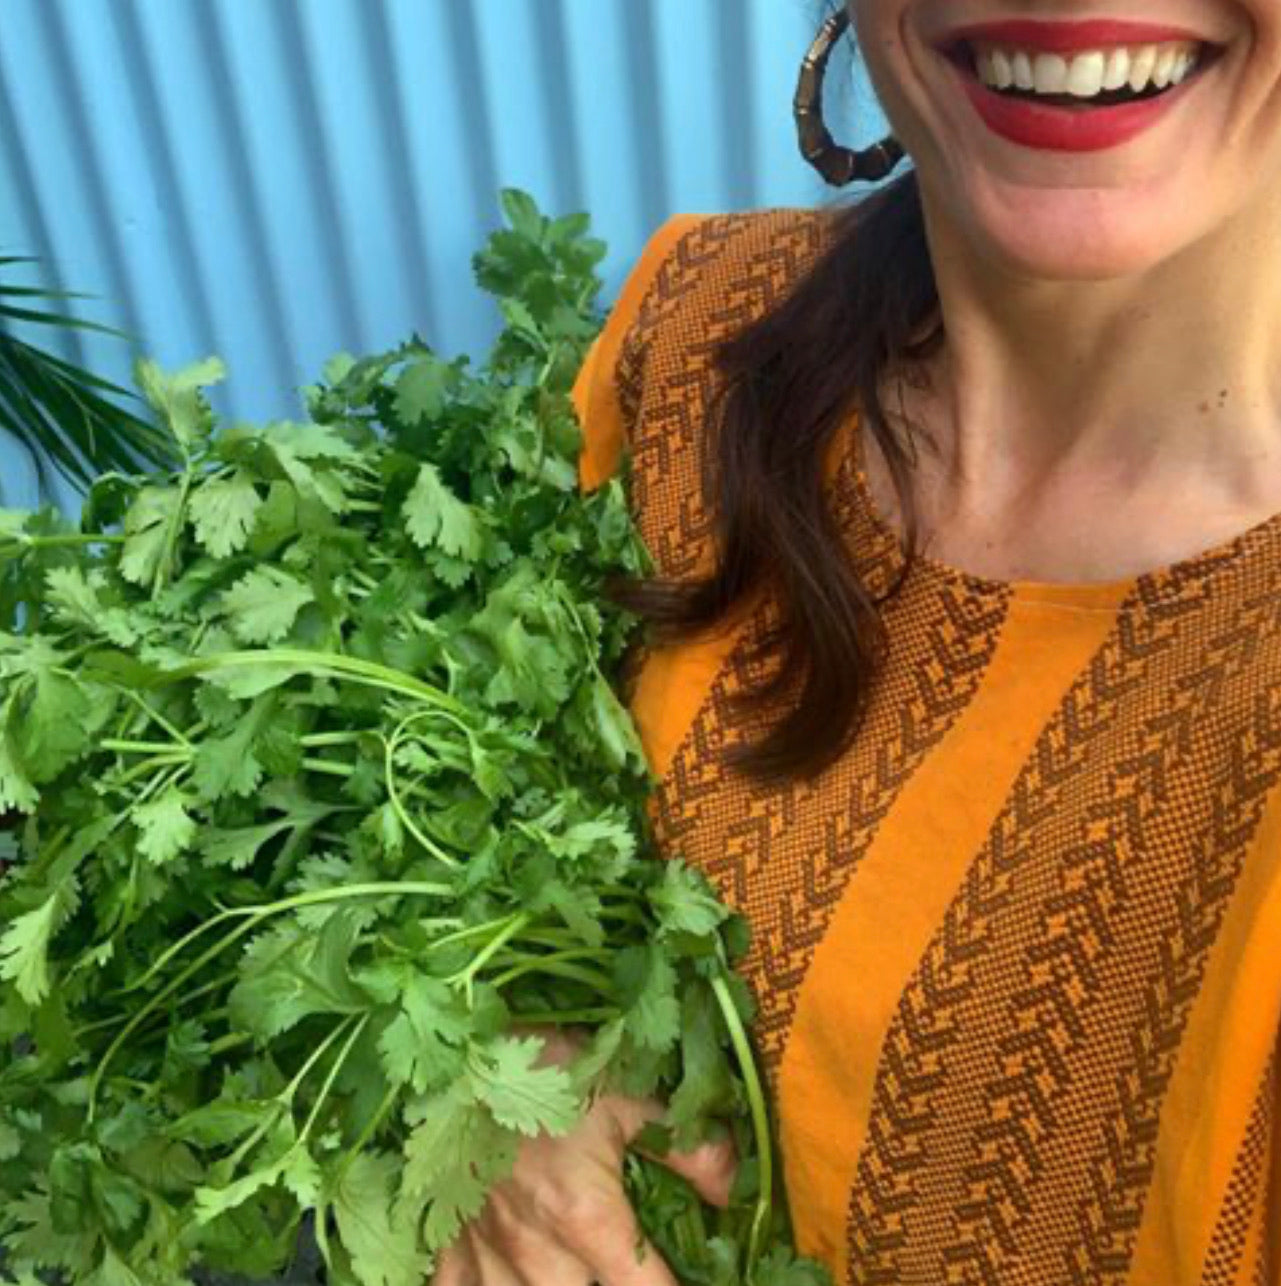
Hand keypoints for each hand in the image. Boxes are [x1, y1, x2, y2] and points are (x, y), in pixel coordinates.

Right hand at [430, 1033, 736, 1284]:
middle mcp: (537, 1253)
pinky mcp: (447, 1246)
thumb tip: (734, 1192)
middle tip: (622, 1258)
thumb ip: (687, 1146)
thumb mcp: (625, 1093)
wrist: (453, 1049)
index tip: (696, 1275)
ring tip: (574, 1261)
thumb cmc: (545, 1066)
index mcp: (586, 1218)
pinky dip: (486, 1285)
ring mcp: (486, 1256)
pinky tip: (508, 1270)